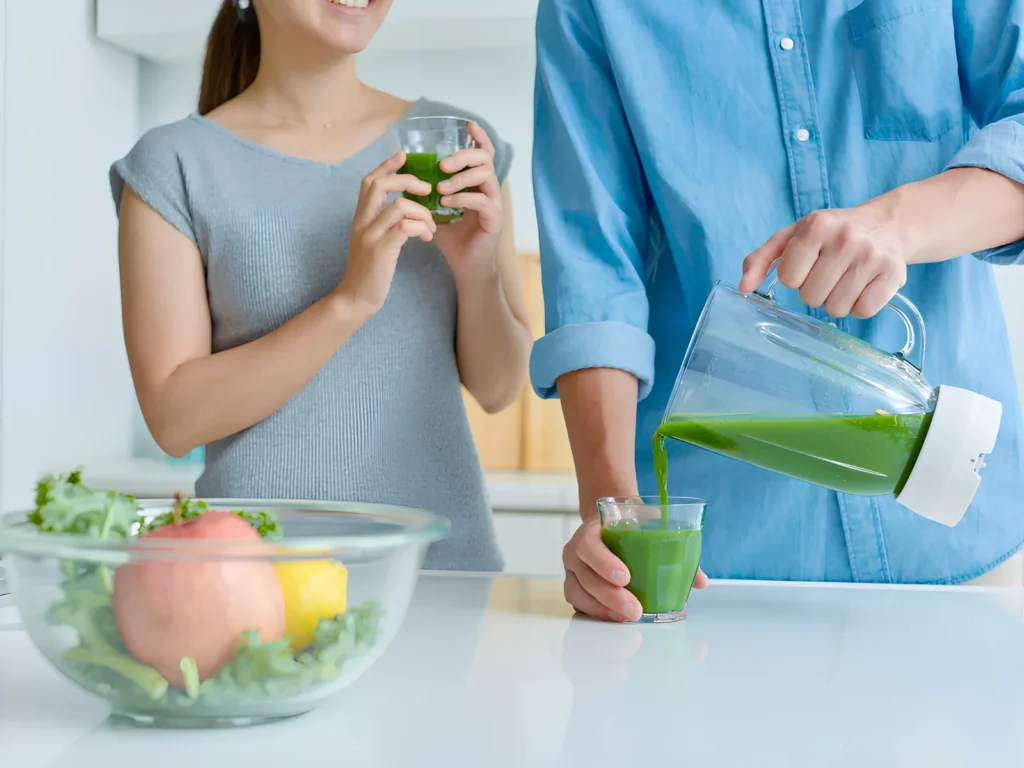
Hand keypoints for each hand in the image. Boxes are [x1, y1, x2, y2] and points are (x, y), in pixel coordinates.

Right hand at [335, 152, 435, 314]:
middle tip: (427, 189)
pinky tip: (427, 238)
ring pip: (399, 206)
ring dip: (422, 212)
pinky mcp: (381, 250)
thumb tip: (404, 209)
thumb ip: (382, 224)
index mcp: (360, 217)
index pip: (369, 180)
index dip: (386, 165)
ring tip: (430, 227)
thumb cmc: (369, 272)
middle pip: (380, 184)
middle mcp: (362, 222)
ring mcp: (370, 235)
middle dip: (407, 180)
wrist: (355, 299)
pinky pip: (405, 227)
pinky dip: (421, 228)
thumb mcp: (372, 241)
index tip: (404, 156)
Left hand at [431, 122, 503, 277]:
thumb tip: (405, 173)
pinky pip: (482, 200)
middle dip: (464, 156)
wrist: (465, 266)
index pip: (483, 154)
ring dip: (461, 177)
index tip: (468, 125)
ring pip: (486, 175)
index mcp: (477, 184)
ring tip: (441, 188)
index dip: (479, 137)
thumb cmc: (452, 238)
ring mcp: (495, 203)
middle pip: (486, 158)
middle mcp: (489, 190)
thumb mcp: (436, 209)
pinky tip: (446, 202)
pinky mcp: (495, 219)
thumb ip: (427, 191)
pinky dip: (463, 198)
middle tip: (442, 164)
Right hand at [562, 518, 709, 622]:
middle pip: (587, 577)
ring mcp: (573, 572)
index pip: (589, 547)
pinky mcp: (575, 588)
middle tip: (635, 610)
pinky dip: (596, 613)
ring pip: (579, 594)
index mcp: (589, 533)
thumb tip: (701, 582)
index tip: (626, 577)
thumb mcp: (647, 526)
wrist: (606, 523)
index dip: (604, 563)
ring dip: (603, 609)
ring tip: (627, 618)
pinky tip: (615, 619)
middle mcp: (575, 553)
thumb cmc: (628, 526)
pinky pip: (578, 604)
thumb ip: (674, 550)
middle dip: (611, 597)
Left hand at [739, 207, 908, 318]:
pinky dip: (859, 305)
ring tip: (845, 279)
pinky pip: (862, 311)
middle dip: (814, 290)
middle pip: (811, 297)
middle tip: (828, 273)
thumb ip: (760, 259)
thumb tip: (743, 288)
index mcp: (818, 225)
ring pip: (836, 309)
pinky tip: (863, 286)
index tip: (807, 263)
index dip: (794, 276)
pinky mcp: (894, 275)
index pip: (788, 277)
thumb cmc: (829, 234)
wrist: (886, 225)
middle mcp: (847, 238)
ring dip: (835, 300)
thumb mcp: (792, 237)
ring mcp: (873, 257)